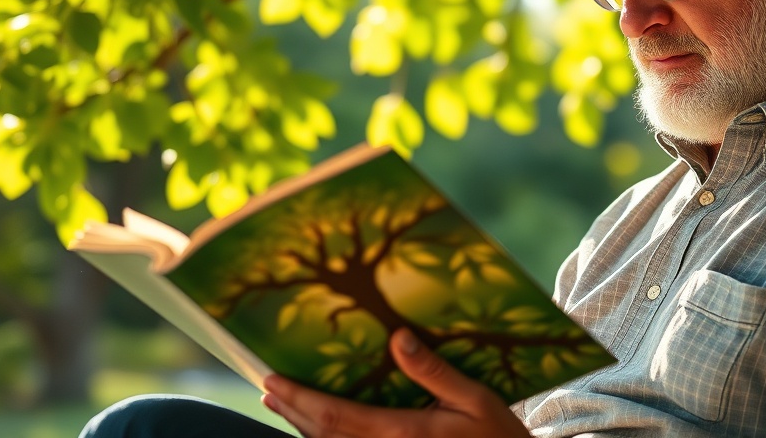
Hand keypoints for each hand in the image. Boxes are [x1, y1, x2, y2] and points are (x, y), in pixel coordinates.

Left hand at [262, 328, 532, 437]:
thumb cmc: (497, 436)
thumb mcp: (474, 398)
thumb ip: (433, 370)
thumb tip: (398, 337)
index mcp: (401, 433)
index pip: (334, 416)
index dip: (299, 399)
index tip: (272, 380)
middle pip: (322, 435)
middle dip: (292, 411)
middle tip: (267, 388)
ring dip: (302, 427)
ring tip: (281, 405)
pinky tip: (318, 428)